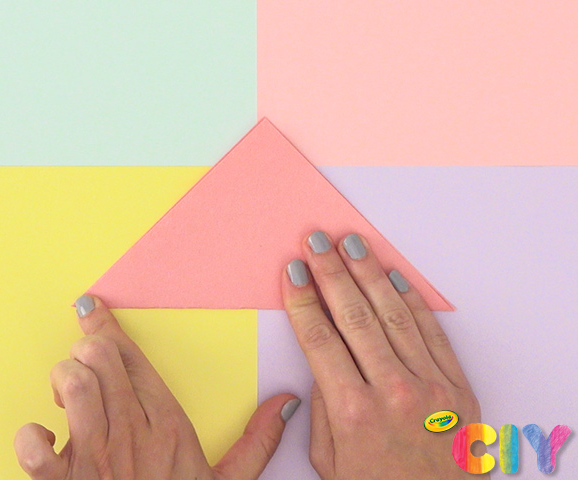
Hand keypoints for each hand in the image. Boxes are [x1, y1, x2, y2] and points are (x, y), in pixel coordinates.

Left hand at [14, 296, 299, 479]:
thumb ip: (258, 440)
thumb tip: (287, 403)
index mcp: (168, 425)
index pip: (134, 358)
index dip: (106, 325)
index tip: (90, 306)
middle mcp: (129, 432)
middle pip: (100, 358)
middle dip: (86, 350)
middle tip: (87, 364)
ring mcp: (93, 457)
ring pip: (73, 383)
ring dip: (64, 380)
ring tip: (68, 394)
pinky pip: (33, 445)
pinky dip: (29, 437)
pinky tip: (42, 438)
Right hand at [282, 232, 484, 479]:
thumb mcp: (331, 460)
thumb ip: (322, 408)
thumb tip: (322, 362)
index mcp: (353, 412)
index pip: (319, 339)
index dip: (303, 300)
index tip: (293, 274)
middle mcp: (392, 391)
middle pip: (353, 316)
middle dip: (331, 273)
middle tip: (317, 243)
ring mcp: (430, 385)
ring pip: (392, 314)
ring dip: (369, 273)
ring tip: (352, 244)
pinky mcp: (458, 386)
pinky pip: (431, 332)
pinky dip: (411, 301)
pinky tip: (393, 277)